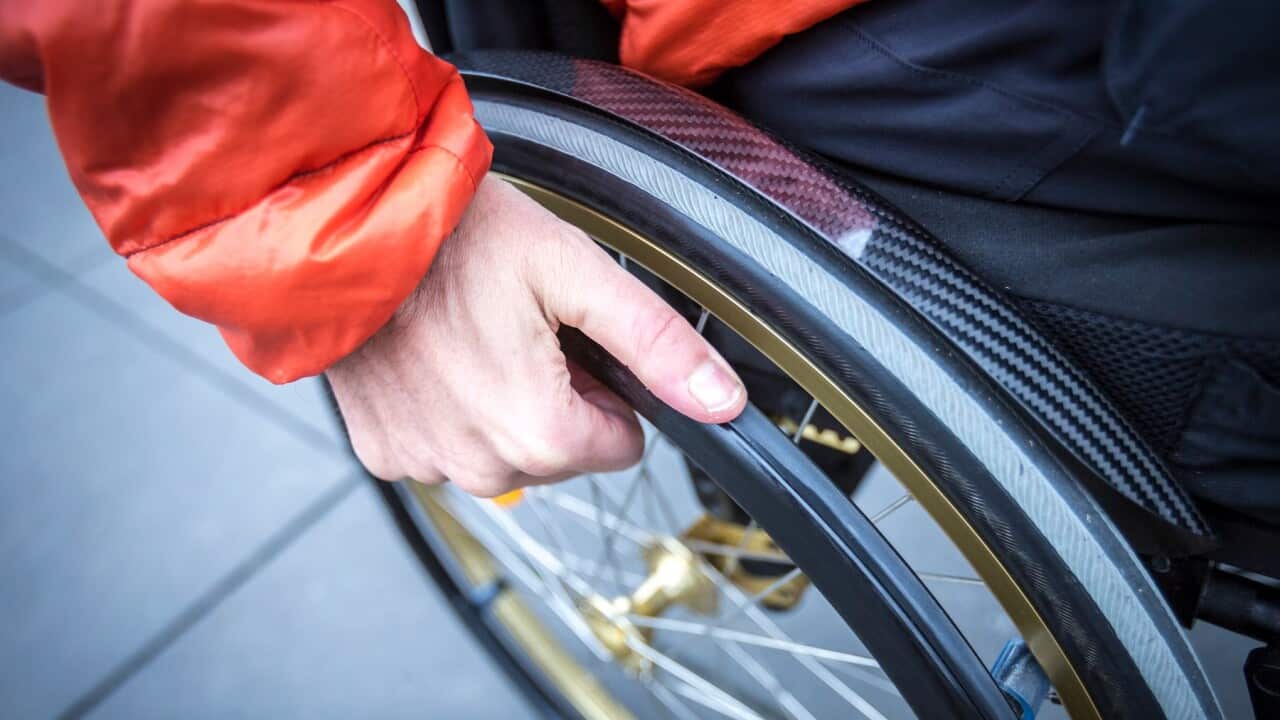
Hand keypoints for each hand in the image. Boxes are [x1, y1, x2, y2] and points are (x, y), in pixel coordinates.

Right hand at [326, 175, 746, 496]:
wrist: (350, 229)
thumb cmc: (458, 240)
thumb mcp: (575, 272)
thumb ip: (657, 342)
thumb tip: (722, 403)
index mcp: (540, 432)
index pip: (620, 446)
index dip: (604, 389)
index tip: (566, 341)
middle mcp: (481, 466)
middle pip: (561, 453)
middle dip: (553, 398)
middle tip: (515, 329)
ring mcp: (425, 464)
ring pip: (503, 455)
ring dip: (498, 408)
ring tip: (469, 338)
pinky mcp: (383, 453)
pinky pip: (442, 450)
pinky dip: (445, 414)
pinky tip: (430, 359)